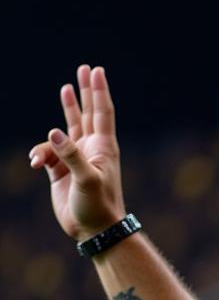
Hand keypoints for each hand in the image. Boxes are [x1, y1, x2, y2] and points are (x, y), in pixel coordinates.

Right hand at [28, 65, 125, 241]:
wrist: (94, 231)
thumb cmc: (98, 206)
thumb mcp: (87, 180)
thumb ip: (70, 156)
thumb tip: (54, 133)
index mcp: (103, 148)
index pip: (102, 113)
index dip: (99, 91)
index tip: (97, 70)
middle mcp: (91, 149)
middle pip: (88, 113)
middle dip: (86, 91)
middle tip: (85, 68)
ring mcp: (76, 159)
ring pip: (68, 127)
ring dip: (66, 109)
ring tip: (64, 88)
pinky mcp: (62, 170)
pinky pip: (47, 152)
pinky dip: (40, 153)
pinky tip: (35, 163)